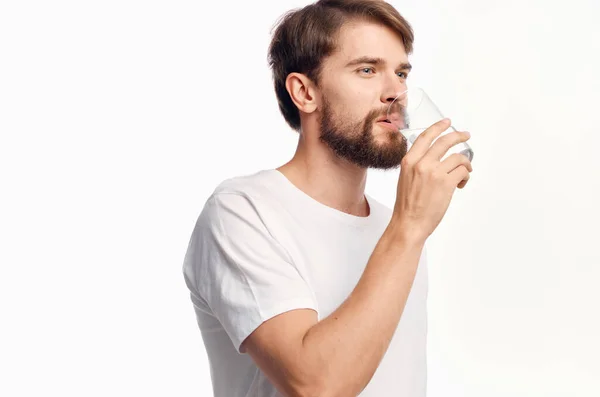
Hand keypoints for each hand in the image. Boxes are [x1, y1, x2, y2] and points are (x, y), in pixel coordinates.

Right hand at [392, 118, 472, 239]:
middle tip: (466, 136)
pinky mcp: (446, 183)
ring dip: (465, 164)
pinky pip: (463, 171)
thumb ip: (416, 166)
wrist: (409, 223)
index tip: (447, 122)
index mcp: (409, 161)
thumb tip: (433, 158)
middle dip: (459, 136)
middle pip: (445, 141)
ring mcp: (434, 172)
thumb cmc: (407, 206)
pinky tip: (461, 184)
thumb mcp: (405, 179)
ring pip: (458, 157)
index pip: (425, 137)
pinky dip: (465, 176)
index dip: (438, 127)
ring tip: (465, 173)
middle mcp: (421, 163)